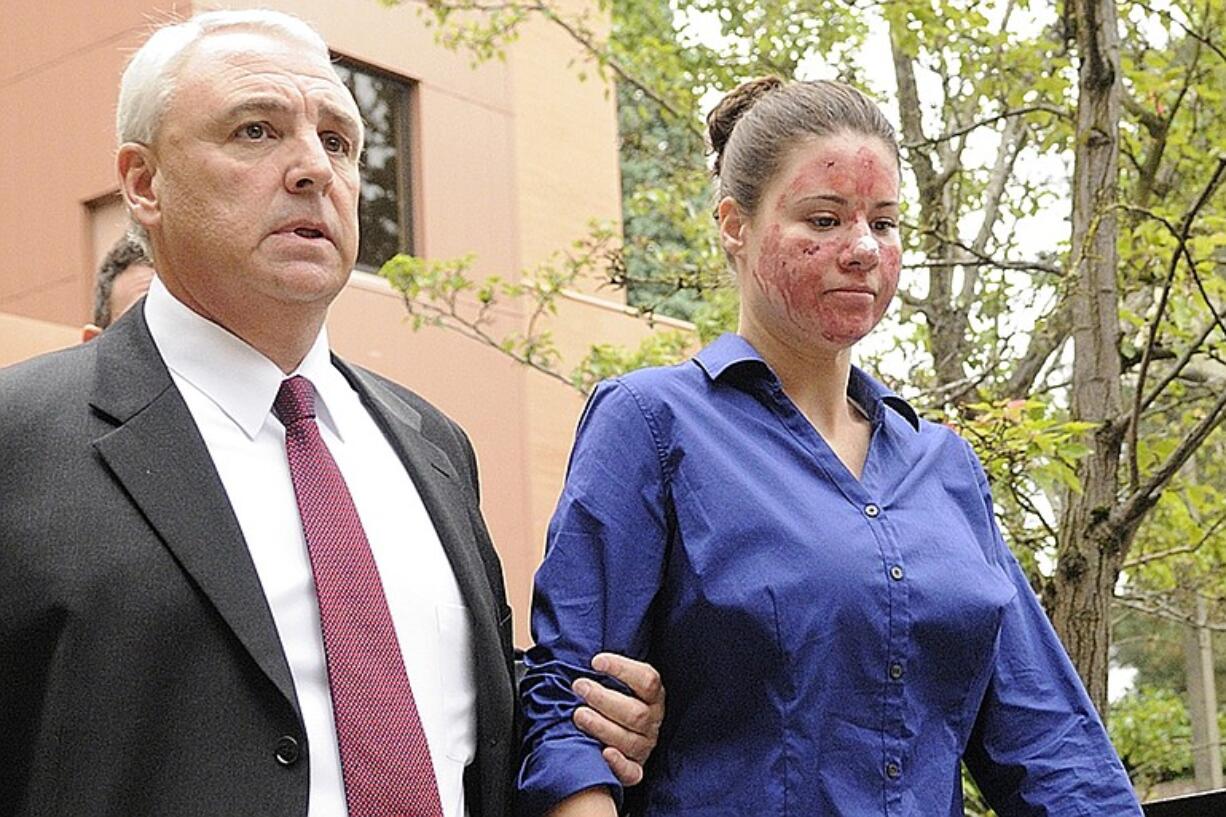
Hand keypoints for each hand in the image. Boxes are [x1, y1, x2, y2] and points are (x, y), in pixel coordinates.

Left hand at [572, 652, 664, 785]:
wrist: (619, 730)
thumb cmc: (612, 699)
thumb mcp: (617, 681)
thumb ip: (606, 670)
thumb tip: (579, 649)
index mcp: (653, 695)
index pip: (647, 680)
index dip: (622, 669)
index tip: (596, 661)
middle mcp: (653, 720)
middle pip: (636, 712)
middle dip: (603, 698)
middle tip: (579, 687)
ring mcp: (645, 745)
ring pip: (630, 740)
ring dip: (601, 726)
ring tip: (578, 714)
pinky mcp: (636, 768)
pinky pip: (632, 772)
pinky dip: (617, 764)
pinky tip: (602, 753)